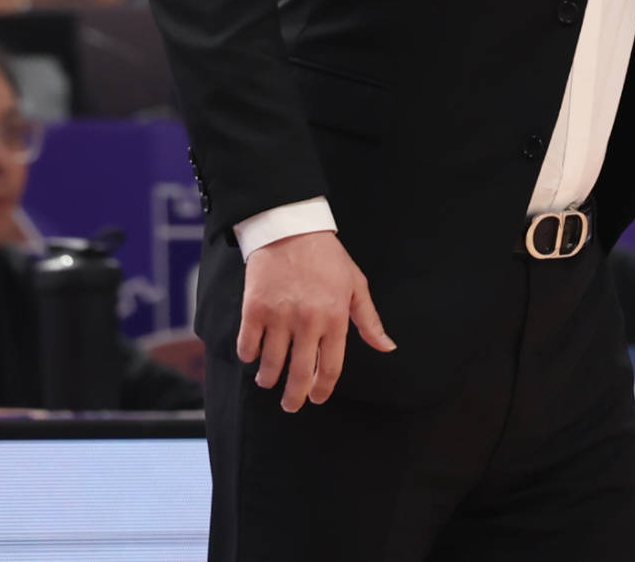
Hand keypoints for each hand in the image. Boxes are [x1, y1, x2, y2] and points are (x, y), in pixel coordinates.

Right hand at [238, 231, 394, 412]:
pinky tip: (254, 354)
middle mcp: (307, 322)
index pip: (329, 368)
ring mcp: (279, 317)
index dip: (322, 390)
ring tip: (268, 381)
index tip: (316, 399)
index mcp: (335, 318)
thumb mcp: (356, 285)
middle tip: (291, 405)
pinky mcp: (253, 310)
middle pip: (299, 375)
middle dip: (294, 398)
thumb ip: (369, 321)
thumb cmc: (328, 259)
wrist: (290, 229)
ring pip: (270, 366)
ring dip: (268, 380)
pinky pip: (247, 347)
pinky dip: (249, 356)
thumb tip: (387, 348)